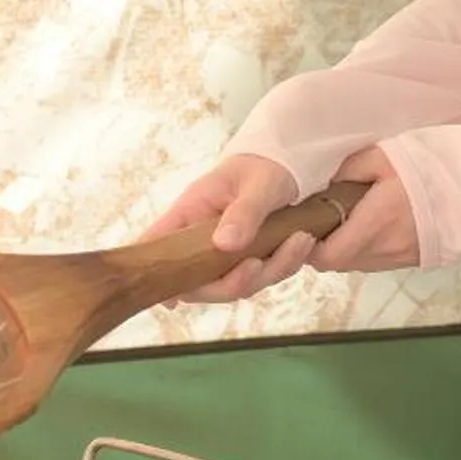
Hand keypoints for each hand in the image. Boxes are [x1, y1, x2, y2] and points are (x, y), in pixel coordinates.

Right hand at [148, 154, 309, 304]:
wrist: (290, 160)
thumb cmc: (263, 166)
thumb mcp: (256, 183)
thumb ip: (243, 212)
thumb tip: (224, 244)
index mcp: (190, 215)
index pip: (156, 246)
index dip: (156, 276)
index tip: (170, 299)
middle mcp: (203, 240)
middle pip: (200, 283)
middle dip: (232, 283)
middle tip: (258, 265)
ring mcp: (228, 253)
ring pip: (238, 284)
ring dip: (270, 271)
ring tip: (300, 240)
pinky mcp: (253, 258)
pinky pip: (265, 276)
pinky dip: (286, 264)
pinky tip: (304, 242)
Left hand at [304, 145, 418, 273]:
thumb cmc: (431, 165)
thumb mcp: (383, 155)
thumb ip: (349, 170)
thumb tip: (326, 185)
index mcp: (375, 223)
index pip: (326, 256)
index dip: (309, 247)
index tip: (306, 225)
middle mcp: (385, 248)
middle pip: (338, 263)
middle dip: (325, 245)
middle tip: (324, 218)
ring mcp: (401, 258)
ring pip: (357, 263)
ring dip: (347, 247)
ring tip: (350, 218)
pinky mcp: (414, 259)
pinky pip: (377, 260)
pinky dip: (367, 247)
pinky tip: (374, 224)